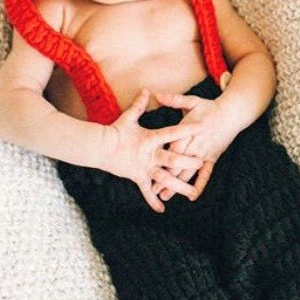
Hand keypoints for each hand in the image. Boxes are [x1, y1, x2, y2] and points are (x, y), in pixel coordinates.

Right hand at [102, 88, 202, 212]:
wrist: (98, 147)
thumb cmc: (115, 131)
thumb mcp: (128, 117)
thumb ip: (139, 105)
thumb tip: (146, 89)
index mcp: (150, 138)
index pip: (172, 132)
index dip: (187, 129)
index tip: (201, 127)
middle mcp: (149, 155)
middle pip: (171, 159)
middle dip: (186, 161)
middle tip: (201, 162)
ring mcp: (144, 168)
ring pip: (164, 178)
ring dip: (177, 186)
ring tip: (191, 193)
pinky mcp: (137, 178)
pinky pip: (147, 191)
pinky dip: (153, 200)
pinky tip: (163, 209)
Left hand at [150, 90, 238, 201]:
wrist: (232, 114)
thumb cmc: (209, 107)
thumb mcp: (192, 101)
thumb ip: (174, 100)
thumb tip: (157, 95)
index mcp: (188, 131)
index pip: (174, 147)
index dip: (162, 159)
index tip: (148, 167)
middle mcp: (196, 145)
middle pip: (179, 164)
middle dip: (166, 177)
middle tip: (152, 189)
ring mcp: (205, 154)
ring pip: (189, 172)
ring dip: (177, 185)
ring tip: (165, 196)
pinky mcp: (212, 158)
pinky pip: (206, 174)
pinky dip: (200, 186)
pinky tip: (192, 197)